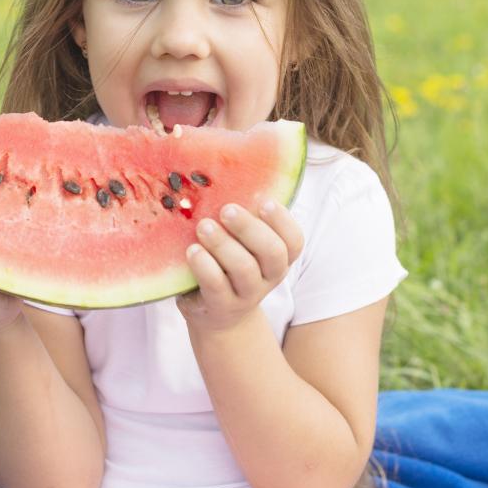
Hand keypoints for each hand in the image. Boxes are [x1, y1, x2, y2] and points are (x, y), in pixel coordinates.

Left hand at [177, 199, 303, 332]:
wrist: (216, 313)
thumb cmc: (228, 263)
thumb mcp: (241, 243)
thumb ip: (242, 218)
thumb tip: (228, 173)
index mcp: (279, 257)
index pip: (294, 241)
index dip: (282, 220)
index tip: (264, 201)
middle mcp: (269, 276)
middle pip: (272, 252)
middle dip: (250, 228)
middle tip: (227, 209)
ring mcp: (247, 294)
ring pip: (245, 269)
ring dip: (224, 244)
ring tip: (204, 226)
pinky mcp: (221, 306)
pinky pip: (217, 286)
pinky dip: (205, 266)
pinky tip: (192, 250)